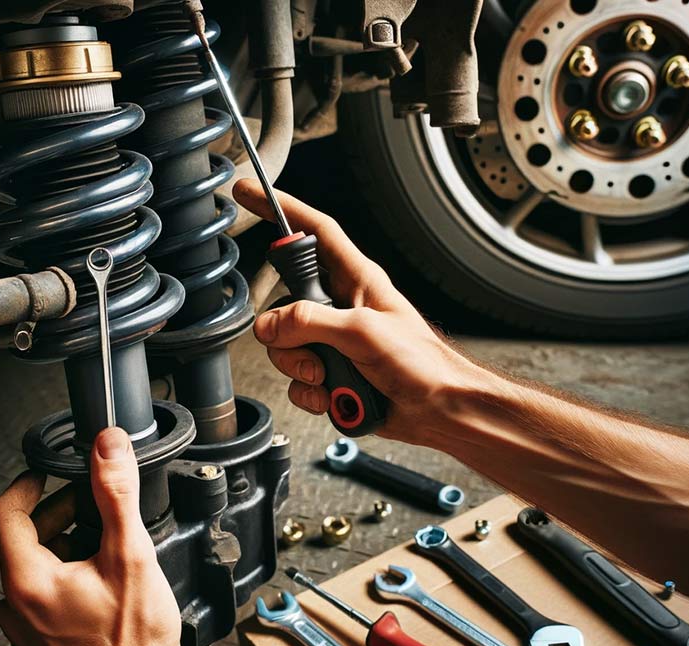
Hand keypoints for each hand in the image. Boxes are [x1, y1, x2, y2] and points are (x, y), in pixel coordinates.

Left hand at [0, 427, 187, 645]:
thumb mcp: (131, 554)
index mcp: (28, 581)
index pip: (5, 513)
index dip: (29, 484)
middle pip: (24, 538)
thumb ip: (116, 493)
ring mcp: (28, 627)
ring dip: (67, 542)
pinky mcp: (44, 641)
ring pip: (36, 566)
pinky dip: (69, 572)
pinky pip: (46, 592)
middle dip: (60, 512)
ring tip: (109, 540)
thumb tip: (108, 448)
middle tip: (96, 502)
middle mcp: (18, 606)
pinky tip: (106, 578)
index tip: (52, 471)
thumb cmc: (134, 642)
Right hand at [233, 179, 474, 443]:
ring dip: (301, 369)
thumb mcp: (362, 332)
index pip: (313, 231)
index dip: (281, 209)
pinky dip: (310, 394)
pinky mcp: (332, 375)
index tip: (250, 194)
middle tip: (311, 347)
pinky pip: (298, 381)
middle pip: (285, 303)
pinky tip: (333, 397)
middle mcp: (341, 308)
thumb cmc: (421, 363)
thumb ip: (309, 321)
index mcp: (356, 280)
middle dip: (287, 332)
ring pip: (286, 347)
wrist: (438, 409)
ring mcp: (335, 344)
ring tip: (330, 378)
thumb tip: (270, 324)